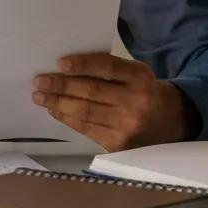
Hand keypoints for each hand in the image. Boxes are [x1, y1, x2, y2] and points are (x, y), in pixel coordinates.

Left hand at [32, 53, 198, 151]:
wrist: (167, 122)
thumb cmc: (141, 90)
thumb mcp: (134, 73)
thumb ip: (109, 68)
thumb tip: (65, 67)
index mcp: (140, 76)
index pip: (107, 67)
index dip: (83, 64)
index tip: (59, 63)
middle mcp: (136, 101)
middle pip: (91, 91)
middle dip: (61, 86)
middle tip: (39, 81)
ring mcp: (127, 125)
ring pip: (85, 112)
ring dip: (58, 103)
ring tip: (40, 96)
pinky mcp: (118, 144)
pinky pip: (86, 129)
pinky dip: (67, 118)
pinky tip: (55, 110)